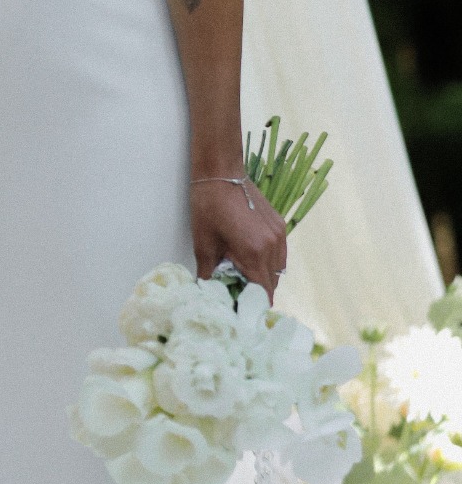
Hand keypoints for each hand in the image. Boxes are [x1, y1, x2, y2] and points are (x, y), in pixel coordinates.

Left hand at [191, 176, 287, 300]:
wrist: (221, 174)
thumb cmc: (208, 207)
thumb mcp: (204, 244)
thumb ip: (209, 273)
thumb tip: (207, 293)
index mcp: (254, 253)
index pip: (262, 292)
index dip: (252, 305)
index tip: (240, 309)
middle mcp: (273, 246)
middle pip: (272, 283)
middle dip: (257, 292)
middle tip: (238, 294)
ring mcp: (280, 234)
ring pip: (279, 269)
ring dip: (265, 277)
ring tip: (244, 277)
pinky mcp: (280, 225)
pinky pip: (280, 253)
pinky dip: (270, 262)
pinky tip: (253, 259)